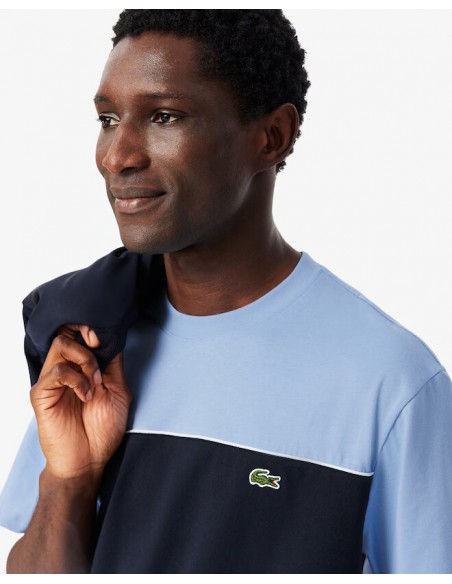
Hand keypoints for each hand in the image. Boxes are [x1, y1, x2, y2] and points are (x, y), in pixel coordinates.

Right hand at [30, 324, 131, 479]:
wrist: (89, 461)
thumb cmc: (103, 429)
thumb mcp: (118, 390)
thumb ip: (113, 364)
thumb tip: (111, 338)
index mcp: (80, 367)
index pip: (77, 334)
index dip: (90, 328)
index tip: (104, 339)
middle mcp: (64, 370)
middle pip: (66, 332)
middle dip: (86, 336)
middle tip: (99, 353)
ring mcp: (51, 382)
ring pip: (59, 345)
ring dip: (84, 359)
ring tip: (95, 381)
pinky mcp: (42, 395)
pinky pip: (55, 371)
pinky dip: (76, 378)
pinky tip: (86, 394)